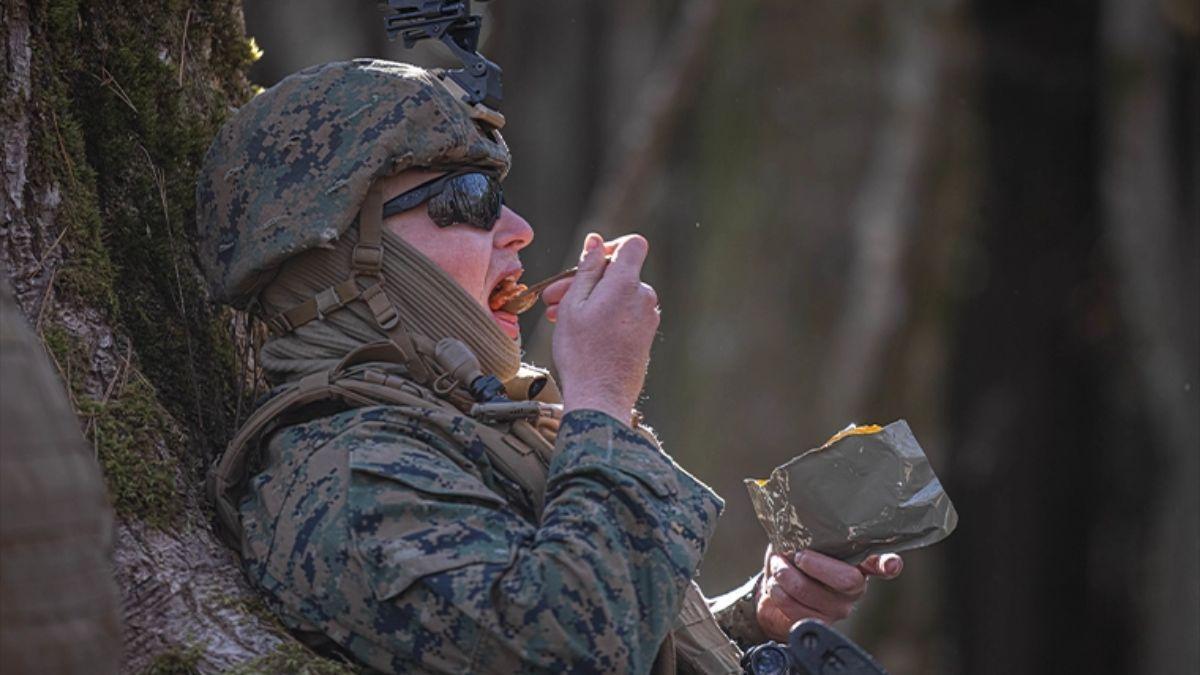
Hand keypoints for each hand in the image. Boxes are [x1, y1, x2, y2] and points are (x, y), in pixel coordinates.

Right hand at [549, 232, 659, 422]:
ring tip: (559, 318)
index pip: (633, 245)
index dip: (611, 246)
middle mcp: (645, 297)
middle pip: (617, 274)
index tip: (589, 262)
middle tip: (552, 299)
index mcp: (627, 284)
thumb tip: (596, 241)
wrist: (601, 396)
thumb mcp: (574, 304)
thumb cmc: (582, 351)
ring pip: (617, 296)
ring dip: (589, 302)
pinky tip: (580, 331)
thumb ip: (587, 268)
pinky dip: (603, 316)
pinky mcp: (645, 336)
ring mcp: (648, 318)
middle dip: (585, 281)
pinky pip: (624, 315)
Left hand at [755, 546, 902, 640]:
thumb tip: (806, 523)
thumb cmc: (795, 561)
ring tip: (778, 565)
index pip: (881, 565)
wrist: (776, 592)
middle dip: (814, 564)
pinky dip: (778, 591)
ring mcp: (838, 608)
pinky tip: (776, 584)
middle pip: (846, 580)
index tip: (892, 564)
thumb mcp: (805, 542)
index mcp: (857, 563)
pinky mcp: (819, 623)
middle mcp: (854, 588)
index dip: (888, 565)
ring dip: (785, 574)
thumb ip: (814, 535)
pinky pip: (795, 608)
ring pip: (810, 591)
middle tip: (797, 555)